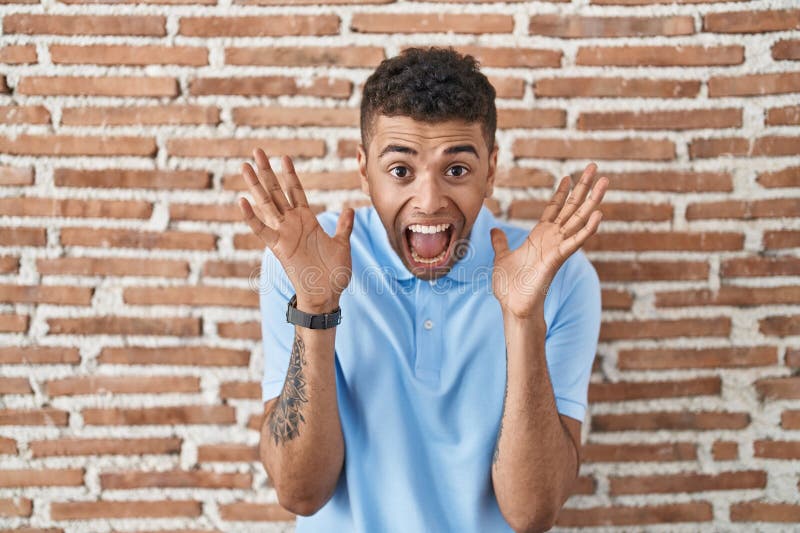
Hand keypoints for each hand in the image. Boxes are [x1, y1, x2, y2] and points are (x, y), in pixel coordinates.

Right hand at [238, 148, 354, 311]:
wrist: (326, 296)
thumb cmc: (334, 273)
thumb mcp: (342, 244)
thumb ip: (344, 226)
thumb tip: (349, 209)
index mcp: (307, 220)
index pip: (296, 191)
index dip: (290, 174)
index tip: (283, 156)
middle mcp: (292, 224)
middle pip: (276, 192)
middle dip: (266, 172)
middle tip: (256, 151)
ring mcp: (284, 234)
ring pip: (266, 205)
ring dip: (255, 186)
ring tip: (244, 167)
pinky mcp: (279, 248)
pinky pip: (262, 231)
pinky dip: (251, 217)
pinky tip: (241, 201)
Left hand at [490, 163, 607, 319]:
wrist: (513, 307)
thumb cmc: (509, 287)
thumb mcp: (501, 257)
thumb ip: (501, 242)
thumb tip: (493, 230)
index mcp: (540, 237)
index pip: (554, 209)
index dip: (562, 192)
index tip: (569, 176)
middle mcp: (552, 239)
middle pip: (572, 207)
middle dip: (583, 187)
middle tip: (596, 168)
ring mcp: (558, 247)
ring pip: (579, 219)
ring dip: (593, 200)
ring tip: (605, 182)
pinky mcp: (558, 258)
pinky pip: (576, 241)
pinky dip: (588, 229)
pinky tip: (600, 214)